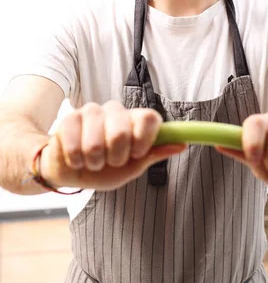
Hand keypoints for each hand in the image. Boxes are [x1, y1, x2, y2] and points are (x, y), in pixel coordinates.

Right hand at [40, 102, 185, 190]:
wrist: (70, 171)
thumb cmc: (104, 169)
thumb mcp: (132, 167)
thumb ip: (153, 154)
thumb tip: (182, 145)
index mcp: (135, 121)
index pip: (149, 117)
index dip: (144, 138)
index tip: (136, 154)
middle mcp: (116, 111)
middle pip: (122, 131)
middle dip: (116, 157)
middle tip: (111, 161)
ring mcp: (92, 111)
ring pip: (97, 141)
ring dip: (95, 161)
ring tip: (93, 162)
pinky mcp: (69, 117)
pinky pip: (75, 142)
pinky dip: (76, 159)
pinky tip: (77, 159)